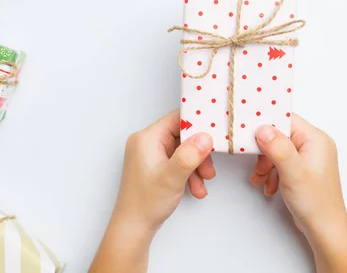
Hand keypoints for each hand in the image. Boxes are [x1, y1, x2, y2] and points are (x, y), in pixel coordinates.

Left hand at [90, 110, 214, 272]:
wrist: (133, 228)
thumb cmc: (146, 203)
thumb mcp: (172, 176)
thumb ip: (190, 154)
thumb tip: (206, 136)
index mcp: (147, 138)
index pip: (177, 119)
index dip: (197, 125)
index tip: (213, 135)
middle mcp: (146, 142)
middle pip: (182, 136)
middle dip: (199, 152)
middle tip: (208, 169)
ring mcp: (150, 154)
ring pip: (183, 150)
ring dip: (196, 165)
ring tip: (203, 183)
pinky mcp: (155, 165)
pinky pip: (177, 161)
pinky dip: (188, 172)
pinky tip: (196, 188)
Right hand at [251, 115, 346, 272]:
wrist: (325, 229)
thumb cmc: (315, 201)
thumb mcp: (292, 171)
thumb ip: (277, 147)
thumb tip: (263, 128)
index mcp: (316, 139)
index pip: (286, 120)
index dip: (267, 126)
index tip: (250, 135)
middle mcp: (314, 145)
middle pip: (280, 136)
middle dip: (265, 151)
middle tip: (258, 166)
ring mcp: (309, 158)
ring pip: (278, 151)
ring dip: (266, 164)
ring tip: (261, 179)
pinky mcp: (303, 170)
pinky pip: (282, 163)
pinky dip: (272, 173)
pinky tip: (268, 186)